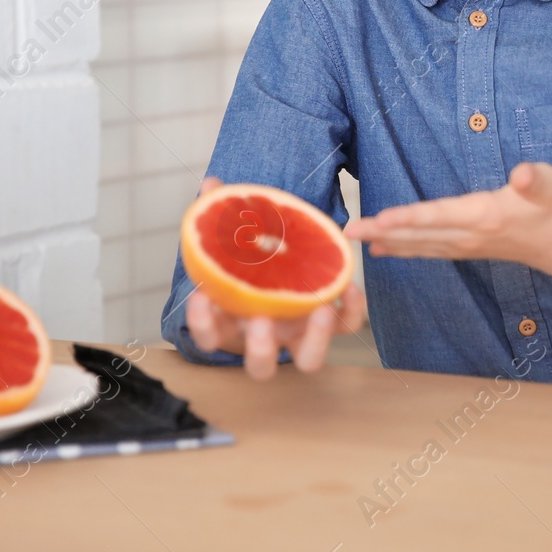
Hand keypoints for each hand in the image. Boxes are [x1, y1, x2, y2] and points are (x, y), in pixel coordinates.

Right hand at [184, 177, 366, 379]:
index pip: (209, 336)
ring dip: (316, 341)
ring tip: (320, 308)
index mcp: (234, 322)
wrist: (283, 264)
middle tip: (262, 321)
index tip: (200, 297)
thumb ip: (223, 214)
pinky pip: (345, 326)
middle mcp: (268, 337)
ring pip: (308, 360)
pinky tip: (348, 286)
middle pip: (260, 365)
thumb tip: (211, 185)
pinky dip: (351, 311)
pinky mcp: (329, 323)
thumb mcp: (237, 239)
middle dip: (260, 349)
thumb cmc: (254, 260)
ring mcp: (300, 334)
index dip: (201, 324)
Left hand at [345, 161, 551, 272]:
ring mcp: (464, 246)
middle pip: (418, 234)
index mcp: (483, 215)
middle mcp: (468, 235)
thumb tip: (522, 175)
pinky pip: (426, 251)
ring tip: (354, 239)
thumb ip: (536, 178)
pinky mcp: (463, 249)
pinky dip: (402, 249)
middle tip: (347, 230)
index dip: (408, 218)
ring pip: (418, 246)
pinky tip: (382, 248)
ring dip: (385, 241)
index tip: (380, 220)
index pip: (438, 216)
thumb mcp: (551, 185)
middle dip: (381, 231)